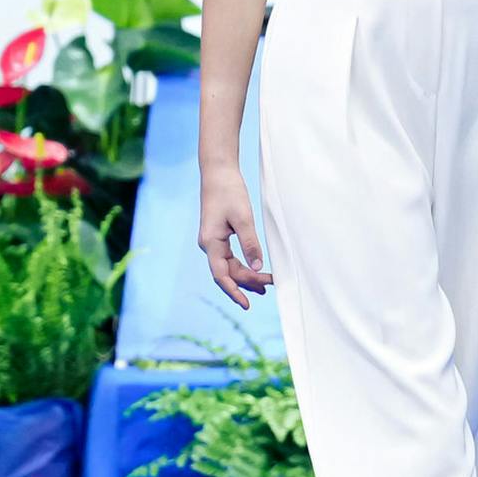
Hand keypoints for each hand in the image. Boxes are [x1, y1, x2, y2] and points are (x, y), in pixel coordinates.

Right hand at [199, 164, 272, 308]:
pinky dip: (243, 265)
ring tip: (265, 286)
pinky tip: (254, 269)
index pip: (221, 275)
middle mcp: (208, 244)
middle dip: (247, 282)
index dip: (234, 291)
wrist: (218, 172)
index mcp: (210, 242)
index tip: (246, 304)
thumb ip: (250, 243)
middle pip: (227, 272)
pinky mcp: (217, 236)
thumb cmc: (229, 191)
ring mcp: (212, 241)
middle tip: (270, 286)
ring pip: (229, 266)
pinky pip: (229, 257)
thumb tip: (257, 267)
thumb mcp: (243, 217)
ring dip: (246, 275)